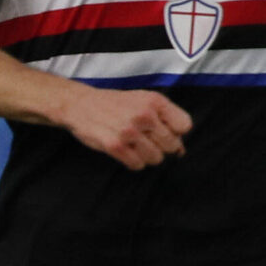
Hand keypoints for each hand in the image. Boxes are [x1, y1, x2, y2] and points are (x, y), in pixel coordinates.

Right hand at [61, 86, 191, 169]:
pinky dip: (134, 162)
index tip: (162, 130)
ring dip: (147, 156)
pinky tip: (126, 152)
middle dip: (162, 147)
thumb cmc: (115, 104)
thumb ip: (165, 121)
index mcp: (154, 101)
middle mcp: (143, 115)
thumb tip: (181, 151)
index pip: (184, 126)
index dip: (176, 131)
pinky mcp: (114, 146)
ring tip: (134, 145)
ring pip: (156, 158)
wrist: (81, 104)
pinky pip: (137, 165)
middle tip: (146, 140)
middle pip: (171, 145)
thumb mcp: (143, 101)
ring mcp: (128, 131)